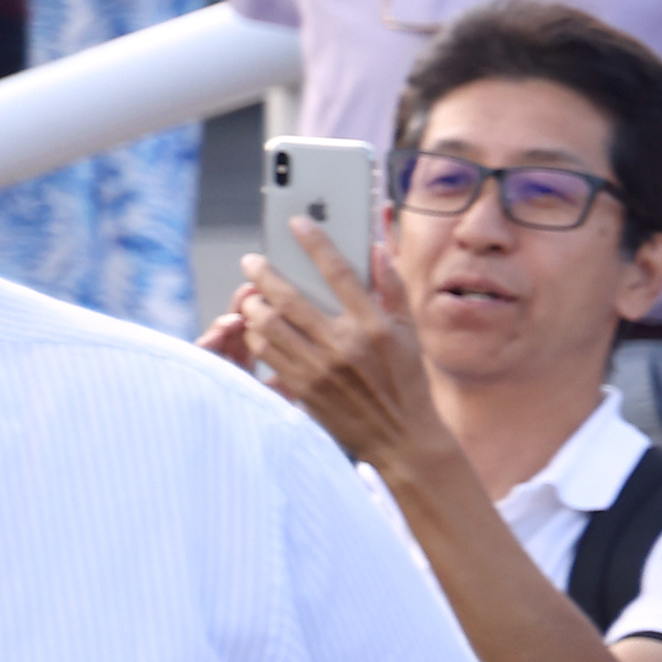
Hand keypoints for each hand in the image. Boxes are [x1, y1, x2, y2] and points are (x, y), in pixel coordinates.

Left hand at [214, 219, 439, 473]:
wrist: (402, 438)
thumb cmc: (406, 382)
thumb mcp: (409, 333)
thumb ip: (392, 288)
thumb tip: (378, 248)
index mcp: (375, 325)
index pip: (340, 272)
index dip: (316, 243)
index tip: (297, 223)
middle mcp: (345, 344)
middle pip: (290, 298)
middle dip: (263, 274)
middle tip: (251, 261)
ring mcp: (321, 368)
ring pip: (270, 325)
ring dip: (254, 306)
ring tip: (251, 297)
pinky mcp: (303, 388)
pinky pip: (267, 353)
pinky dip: (256, 336)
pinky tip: (257, 329)